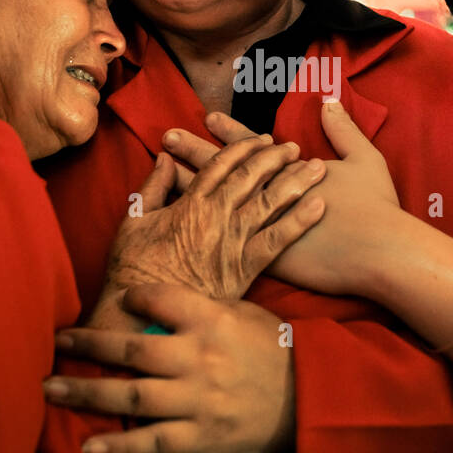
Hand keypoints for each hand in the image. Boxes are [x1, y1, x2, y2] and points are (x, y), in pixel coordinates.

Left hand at [45, 284, 294, 452]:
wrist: (310, 400)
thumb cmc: (273, 350)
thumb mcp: (242, 313)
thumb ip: (198, 307)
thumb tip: (151, 296)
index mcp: (212, 321)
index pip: (160, 300)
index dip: (132, 298)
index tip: (116, 298)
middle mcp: (200, 360)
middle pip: (131, 351)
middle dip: (88, 345)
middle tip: (56, 341)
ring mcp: (198, 402)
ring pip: (131, 397)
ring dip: (86, 392)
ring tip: (50, 388)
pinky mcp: (201, 438)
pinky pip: (152, 442)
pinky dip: (119, 446)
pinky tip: (88, 445)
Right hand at [101, 134, 327, 307]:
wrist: (142, 315)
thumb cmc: (134, 268)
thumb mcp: (134, 221)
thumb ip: (153, 187)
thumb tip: (165, 159)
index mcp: (190, 204)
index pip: (222, 165)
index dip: (245, 148)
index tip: (263, 138)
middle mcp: (216, 218)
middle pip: (251, 178)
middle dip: (275, 158)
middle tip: (293, 147)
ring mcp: (233, 242)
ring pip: (270, 203)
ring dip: (294, 181)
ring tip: (315, 167)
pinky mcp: (245, 269)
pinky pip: (277, 241)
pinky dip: (299, 221)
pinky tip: (318, 207)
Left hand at [163, 101, 407, 297]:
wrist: (381, 255)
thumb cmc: (376, 207)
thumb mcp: (365, 158)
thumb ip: (344, 129)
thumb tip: (329, 100)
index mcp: (291, 171)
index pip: (252, 147)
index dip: (229, 131)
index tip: (208, 117)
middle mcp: (271, 197)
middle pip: (224, 171)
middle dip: (194, 152)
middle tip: (167, 135)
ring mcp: (264, 228)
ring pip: (217, 205)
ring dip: (190, 188)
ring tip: (164, 174)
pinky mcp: (265, 258)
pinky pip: (224, 243)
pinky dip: (202, 232)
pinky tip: (181, 227)